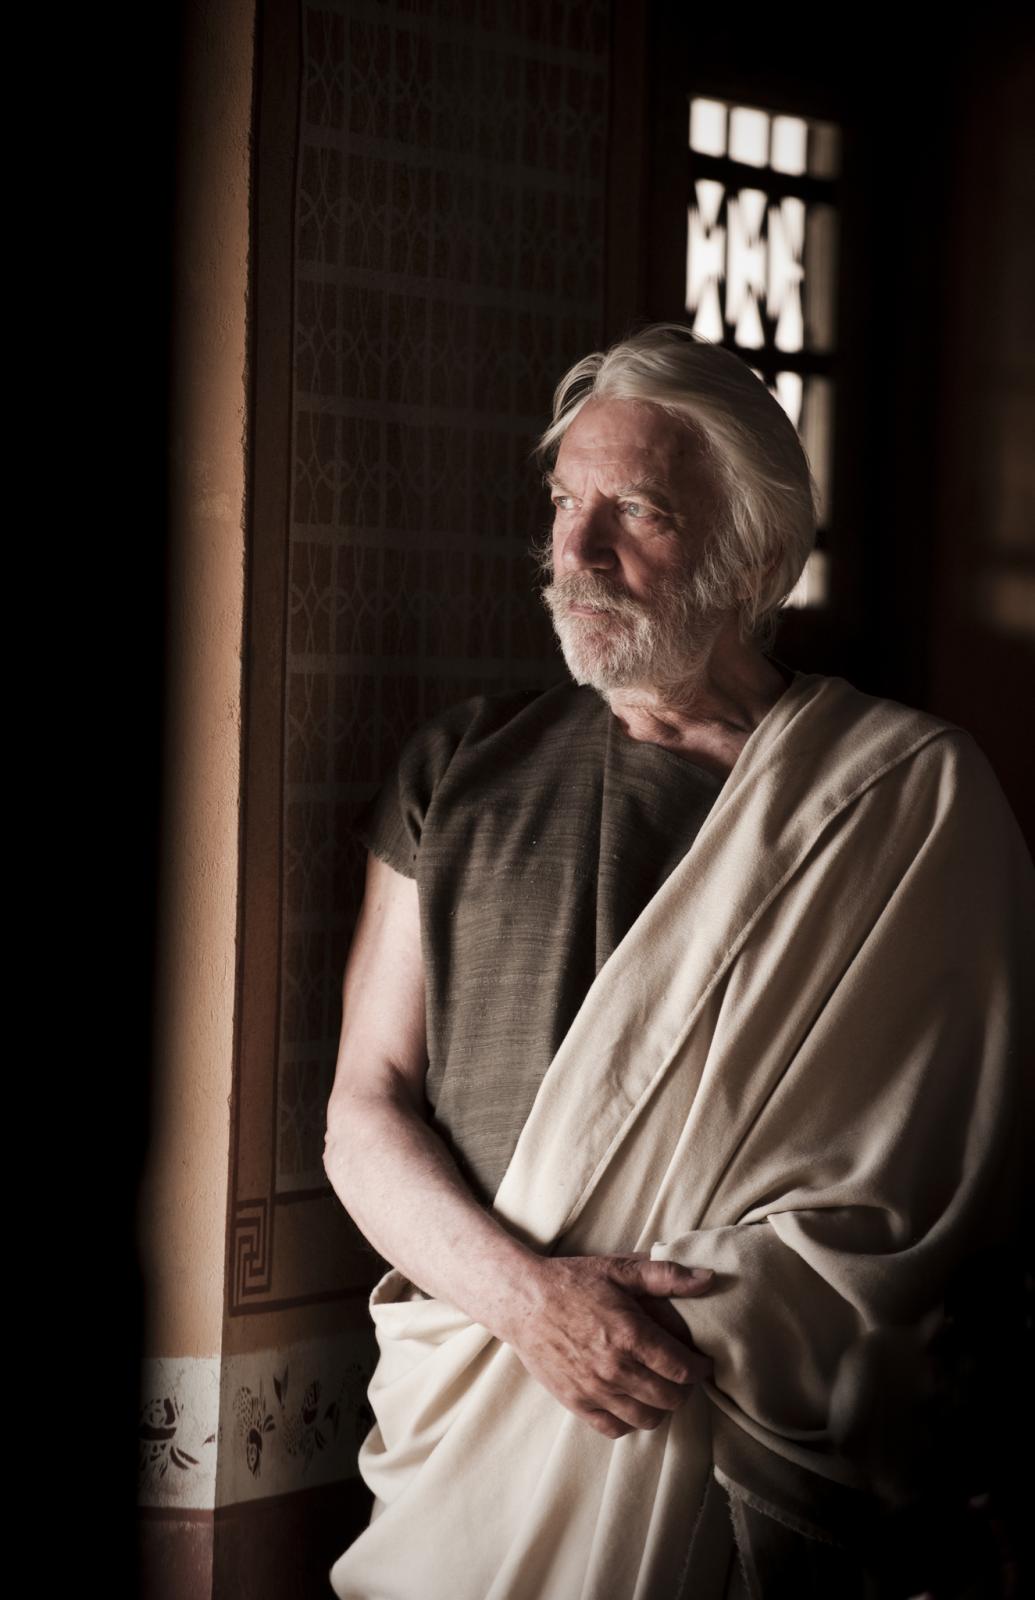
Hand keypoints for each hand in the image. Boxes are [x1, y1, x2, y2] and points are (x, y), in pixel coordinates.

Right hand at [501, 1253, 714, 1438]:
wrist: (522, 1300)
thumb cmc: (572, 1282)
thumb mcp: (619, 1270)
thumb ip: (666, 1275)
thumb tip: (709, 1279)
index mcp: (630, 1334)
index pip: (682, 1369)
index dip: (700, 1368)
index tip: (702, 1362)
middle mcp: (614, 1367)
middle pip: (669, 1398)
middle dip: (684, 1389)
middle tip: (682, 1375)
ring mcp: (594, 1389)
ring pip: (646, 1419)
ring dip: (660, 1408)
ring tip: (659, 1389)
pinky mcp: (575, 1402)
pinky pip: (614, 1428)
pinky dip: (629, 1421)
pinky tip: (631, 1402)